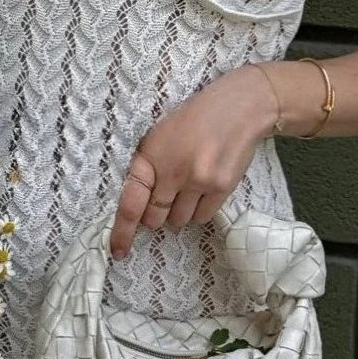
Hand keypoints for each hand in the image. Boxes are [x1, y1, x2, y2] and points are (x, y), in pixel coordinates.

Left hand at [109, 65, 277, 259]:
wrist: (240, 107)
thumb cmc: (195, 118)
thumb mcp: (160, 135)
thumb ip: (149, 167)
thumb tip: (142, 205)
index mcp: (150, 156)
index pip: (130, 203)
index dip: (121, 231)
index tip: (117, 251)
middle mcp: (172, 172)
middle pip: (155, 218)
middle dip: (156, 216)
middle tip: (167, 198)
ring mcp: (198, 181)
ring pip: (180, 220)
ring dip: (179, 212)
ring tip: (189, 186)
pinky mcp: (222, 187)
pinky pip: (203, 217)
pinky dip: (199, 211)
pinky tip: (205, 188)